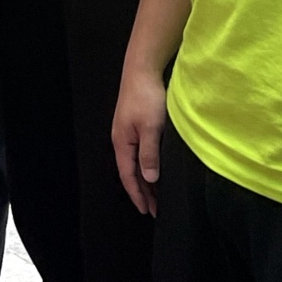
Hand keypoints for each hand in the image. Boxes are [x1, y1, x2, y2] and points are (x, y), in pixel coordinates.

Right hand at [112, 64, 167, 215]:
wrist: (142, 70)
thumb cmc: (146, 97)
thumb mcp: (151, 128)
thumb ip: (149, 154)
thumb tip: (149, 178)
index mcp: (122, 142)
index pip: (128, 176)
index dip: (138, 194)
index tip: (148, 211)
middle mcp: (122, 139)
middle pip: (131, 172)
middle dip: (143, 191)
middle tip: (155, 210)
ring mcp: (128, 131)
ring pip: (136, 163)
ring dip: (146, 180)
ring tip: (158, 195)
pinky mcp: (136, 125)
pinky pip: (141, 153)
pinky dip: (148, 166)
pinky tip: (157, 169)